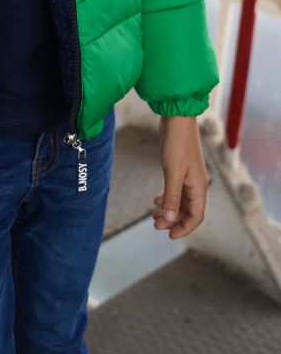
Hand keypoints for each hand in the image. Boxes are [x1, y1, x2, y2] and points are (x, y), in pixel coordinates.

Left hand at [152, 115, 208, 239]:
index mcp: (199, 187)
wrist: (177, 118)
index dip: (184, 228)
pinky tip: (156, 200)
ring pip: (181, 201)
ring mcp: (188, 176)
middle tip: (154, 224)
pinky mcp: (180, 169)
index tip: (169, 236)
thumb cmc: (177, 143)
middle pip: (188, 211)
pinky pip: (176, 190)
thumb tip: (170, 220)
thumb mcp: (172, 172)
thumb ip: (172, 197)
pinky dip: (168, 197)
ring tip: (153, 215)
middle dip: (173, 220)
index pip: (196, 216)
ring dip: (169, 210)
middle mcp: (196, 184)